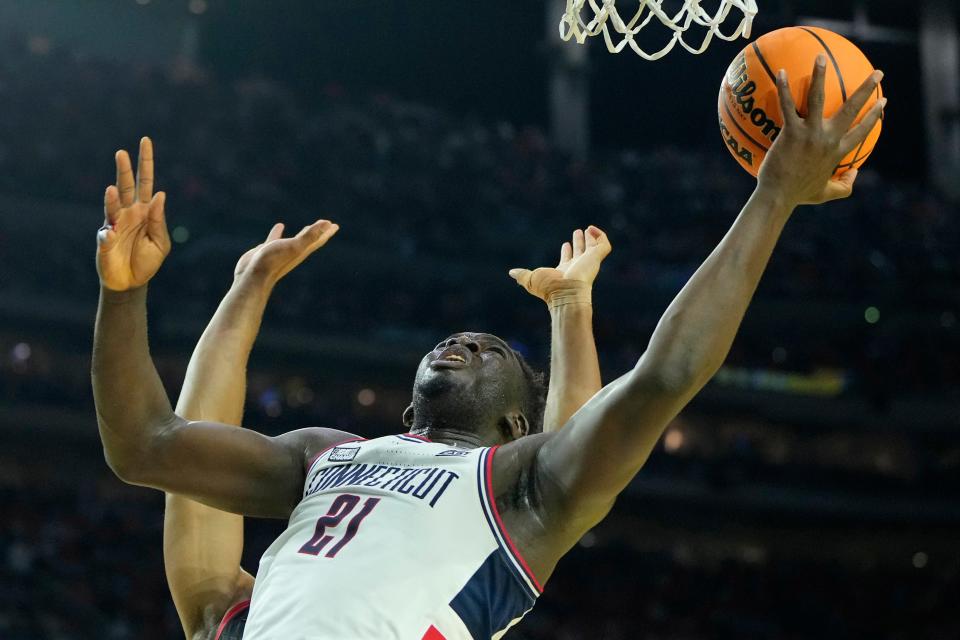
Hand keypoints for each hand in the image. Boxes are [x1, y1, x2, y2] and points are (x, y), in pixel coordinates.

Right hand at [96, 137, 169, 290]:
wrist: (132, 282)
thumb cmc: (147, 261)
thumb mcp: (161, 242)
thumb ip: (159, 220)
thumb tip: (160, 195)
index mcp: (145, 211)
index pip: (146, 182)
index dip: (146, 163)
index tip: (145, 141)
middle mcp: (128, 212)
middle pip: (126, 186)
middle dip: (124, 170)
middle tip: (122, 152)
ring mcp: (114, 224)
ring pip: (112, 204)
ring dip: (112, 197)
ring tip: (112, 188)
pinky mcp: (104, 240)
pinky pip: (106, 234)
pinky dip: (109, 234)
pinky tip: (112, 236)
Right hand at [234, 219, 338, 287]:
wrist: (253, 277)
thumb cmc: (274, 261)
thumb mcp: (294, 246)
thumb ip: (310, 235)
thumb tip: (328, 224)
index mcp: (301, 252)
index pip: (318, 240)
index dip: (326, 232)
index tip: (334, 225)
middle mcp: (293, 252)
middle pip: (310, 240)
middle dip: (319, 233)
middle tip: (327, 225)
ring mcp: (279, 252)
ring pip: (294, 241)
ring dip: (301, 234)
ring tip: (306, 227)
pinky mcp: (266, 251)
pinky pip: (275, 239)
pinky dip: (278, 233)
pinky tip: (279, 227)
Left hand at [509, 226, 611, 307]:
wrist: (566, 293)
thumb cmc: (549, 288)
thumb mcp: (530, 280)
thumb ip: (521, 275)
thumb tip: (511, 273)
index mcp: (564, 271)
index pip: (568, 260)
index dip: (567, 251)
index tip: (565, 244)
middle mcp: (577, 266)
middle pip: (581, 253)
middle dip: (579, 243)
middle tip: (578, 232)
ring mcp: (588, 262)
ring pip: (594, 248)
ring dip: (592, 238)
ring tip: (588, 228)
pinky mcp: (596, 257)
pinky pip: (604, 244)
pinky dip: (600, 235)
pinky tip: (591, 229)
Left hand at [757, 55, 885, 205]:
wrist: (778, 197)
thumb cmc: (798, 195)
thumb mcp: (825, 194)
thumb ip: (844, 186)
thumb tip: (856, 175)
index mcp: (838, 151)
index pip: (862, 130)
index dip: (873, 115)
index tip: (883, 101)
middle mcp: (829, 139)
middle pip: (852, 109)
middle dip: (867, 89)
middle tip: (878, 73)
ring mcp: (811, 134)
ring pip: (819, 98)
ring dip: (821, 75)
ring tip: (821, 57)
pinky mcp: (792, 133)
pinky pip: (787, 106)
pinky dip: (783, 88)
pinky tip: (781, 72)